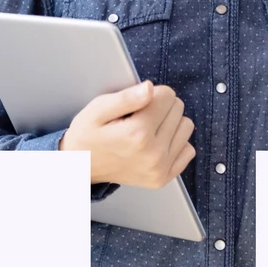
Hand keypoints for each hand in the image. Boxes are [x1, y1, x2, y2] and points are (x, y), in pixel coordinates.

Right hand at [59, 81, 195, 188]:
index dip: (151, 93)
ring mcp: (160, 168)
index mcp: (137, 133)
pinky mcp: (163, 178)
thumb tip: (149, 88)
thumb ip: (125, 98)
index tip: (136, 102)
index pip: (166, 95)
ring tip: (147, 128)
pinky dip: (175, 143)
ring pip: (186, 127)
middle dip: (160, 106)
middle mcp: (153, 153)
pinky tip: (155, 143)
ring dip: (170, 123)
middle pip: (178, 109)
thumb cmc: (87, 135)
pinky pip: (188, 150)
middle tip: (138, 115)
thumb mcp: (97, 109)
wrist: (80, 166)